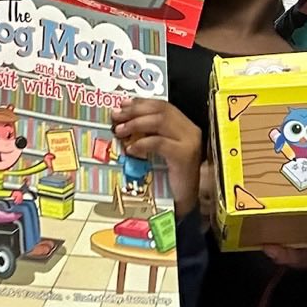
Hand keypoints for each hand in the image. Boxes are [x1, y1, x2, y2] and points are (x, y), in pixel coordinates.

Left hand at [110, 98, 202, 216]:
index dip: (141, 103)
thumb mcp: (158, 152)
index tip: (122, 105)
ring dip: (135, 124)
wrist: (183, 202)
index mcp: (185, 127)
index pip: (163, 106)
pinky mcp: (184, 156)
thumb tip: (124, 122)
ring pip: (160, 122)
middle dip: (135, 111)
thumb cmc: (169, 179)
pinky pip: (159, 143)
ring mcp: (189, 142)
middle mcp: (190, 131)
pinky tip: (131, 150)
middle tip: (116, 117)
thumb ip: (149, 135)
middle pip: (160, 110)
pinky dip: (142, 143)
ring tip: (120, 131)